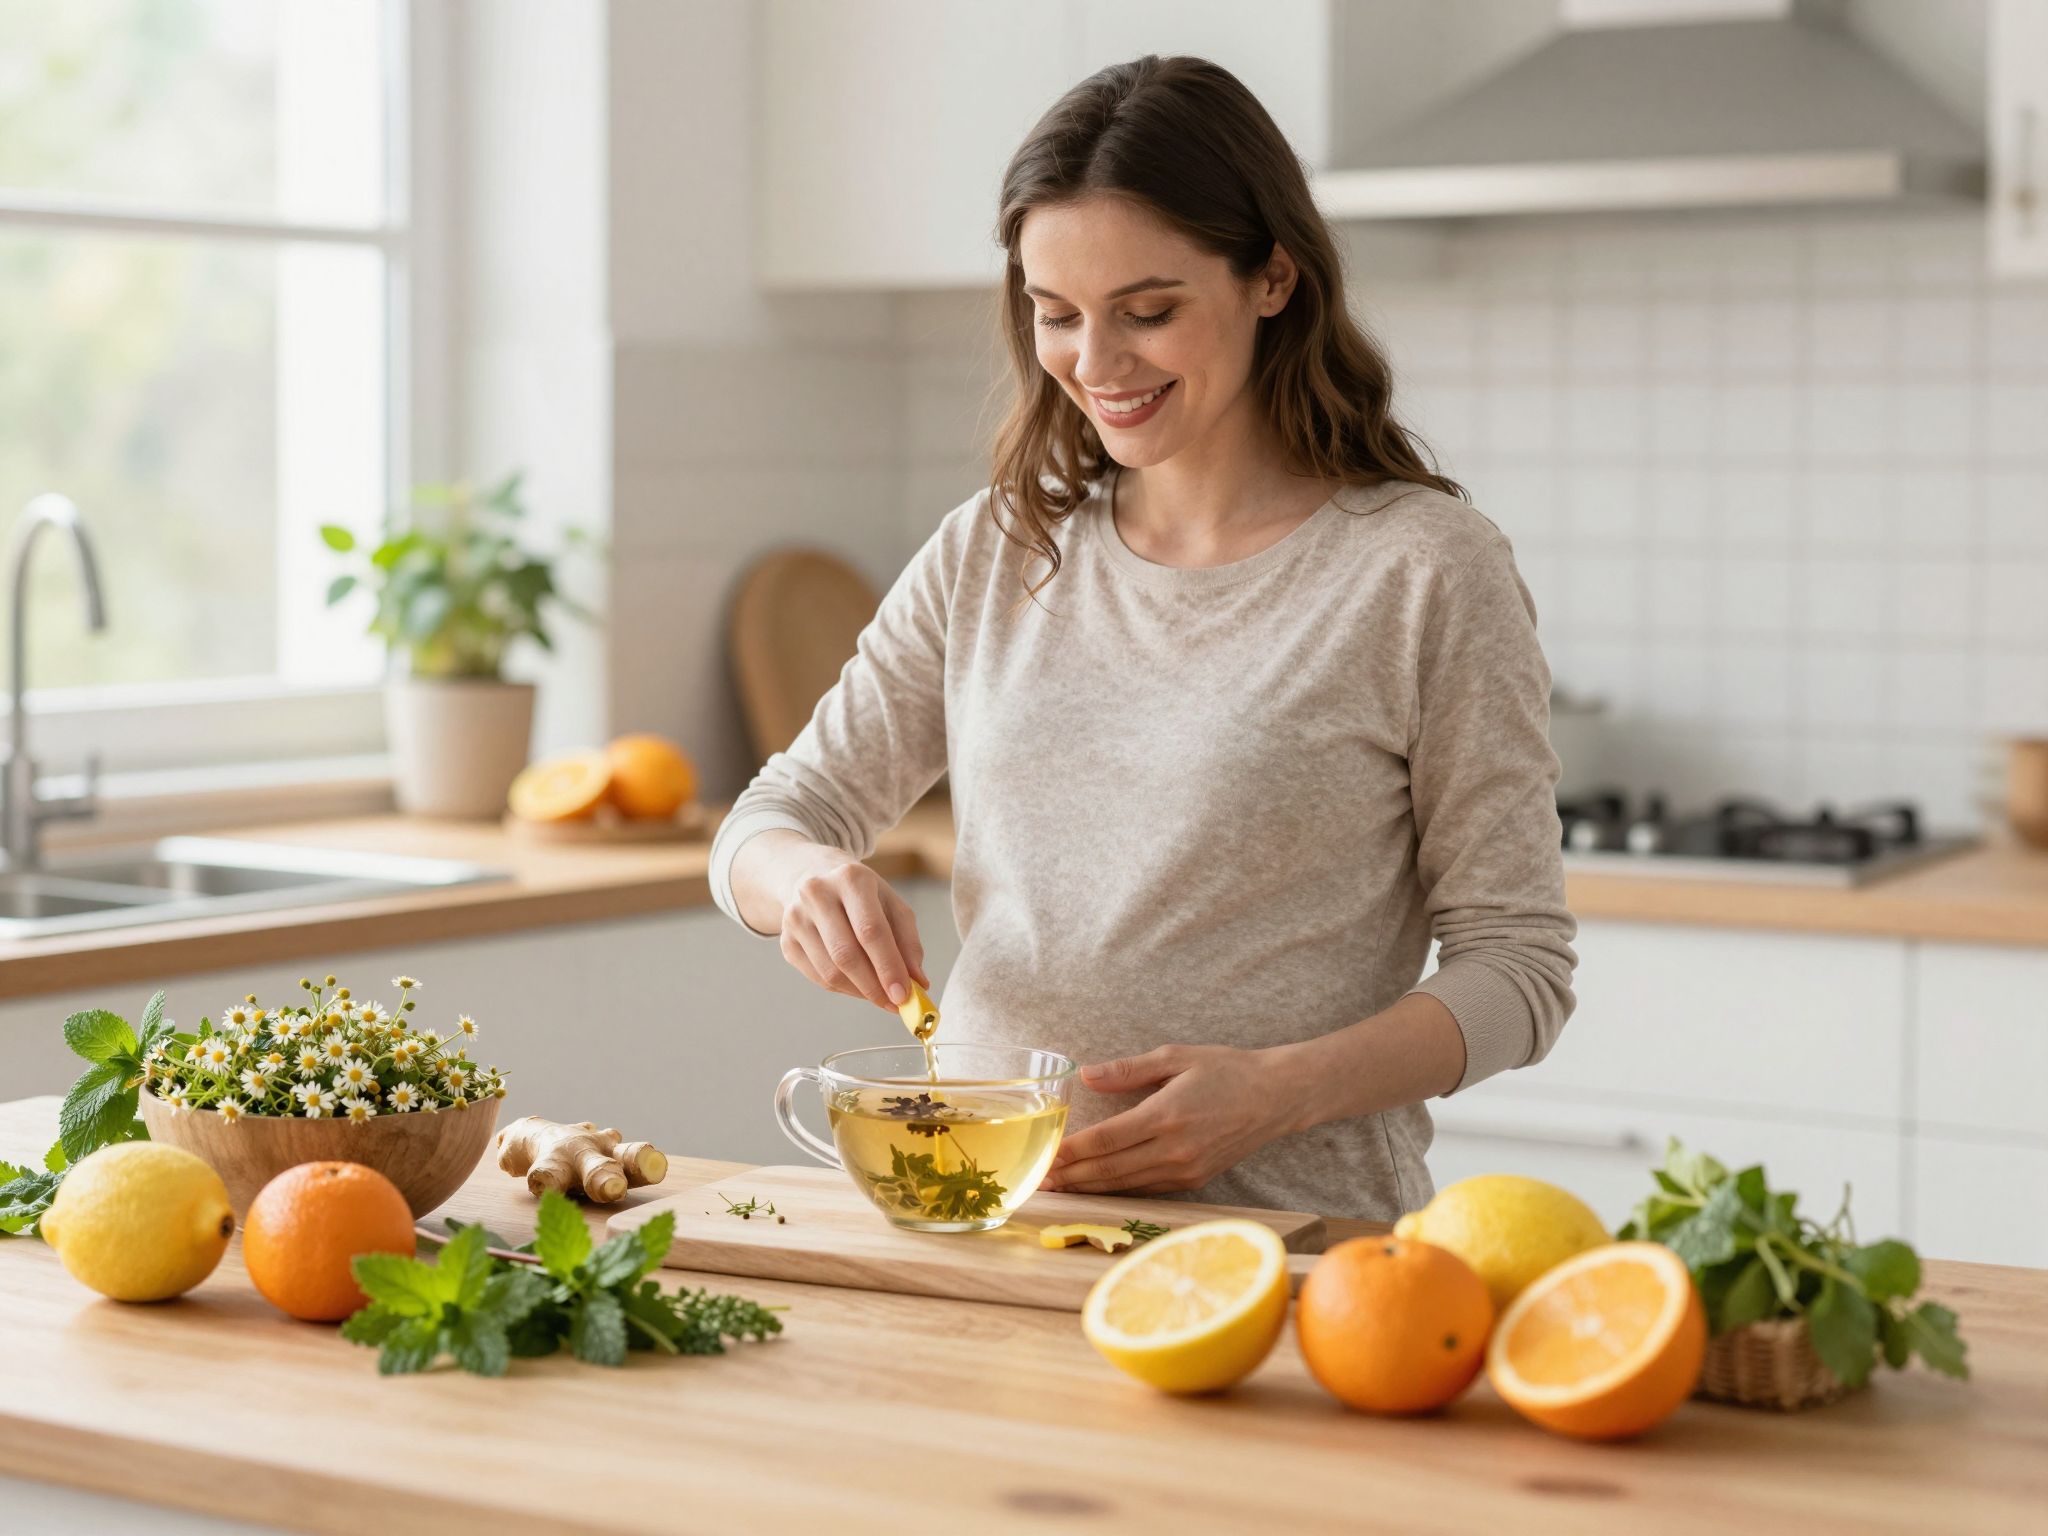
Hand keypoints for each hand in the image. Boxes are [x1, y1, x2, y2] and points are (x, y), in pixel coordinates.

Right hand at [775, 848, 929, 1011]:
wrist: (814, 878)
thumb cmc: (862, 896)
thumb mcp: (892, 905)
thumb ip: (908, 943)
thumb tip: (919, 983)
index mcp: (851, 879)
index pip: (870, 930)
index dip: (888, 966)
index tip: (904, 995)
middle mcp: (817, 894)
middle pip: (846, 954)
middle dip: (874, 987)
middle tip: (895, 1004)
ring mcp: (796, 918)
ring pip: (830, 972)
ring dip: (861, 992)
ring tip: (881, 996)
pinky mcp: (786, 941)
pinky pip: (818, 977)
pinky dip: (844, 990)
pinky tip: (860, 986)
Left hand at [1039, 1043, 1306, 1195]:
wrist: (1276, 1097)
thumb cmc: (1226, 1069)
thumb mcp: (1176, 1057)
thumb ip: (1128, 1070)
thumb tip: (1086, 1075)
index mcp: (1165, 1114)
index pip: (1106, 1139)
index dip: (1072, 1151)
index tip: (1045, 1155)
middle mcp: (1174, 1149)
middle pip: (1110, 1169)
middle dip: (1072, 1176)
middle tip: (1039, 1180)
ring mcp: (1185, 1169)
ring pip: (1126, 1185)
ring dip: (1090, 1188)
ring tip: (1060, 1189)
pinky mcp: (1194, 1181)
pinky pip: (1147, 1189)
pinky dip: (1118, 1190)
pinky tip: (1097, 1188)